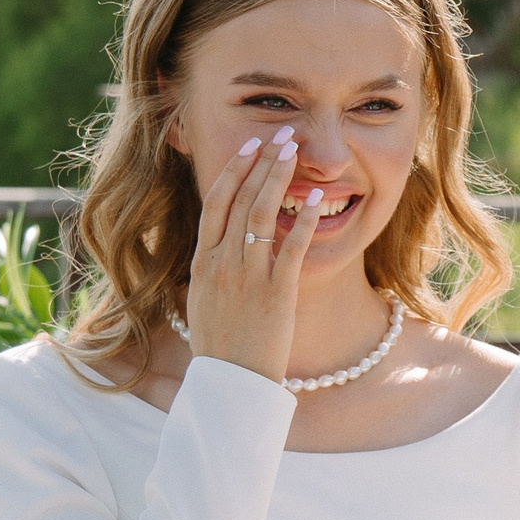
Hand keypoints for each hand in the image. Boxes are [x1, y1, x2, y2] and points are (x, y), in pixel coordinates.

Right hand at [182, 130, 322, 384]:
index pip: (215, 203)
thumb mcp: (203, 300)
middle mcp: (222, 264)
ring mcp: (248, 277)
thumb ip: (212, 268)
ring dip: (279, 178)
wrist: (230, 385)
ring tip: (294, 152)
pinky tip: (316, 198)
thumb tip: (221, 244)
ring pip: (262, 215)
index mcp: (202, 264)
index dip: (232, 170)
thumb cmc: (220, 346)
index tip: (249, 146)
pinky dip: (303, 219)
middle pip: (240, 200)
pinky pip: (290, 247)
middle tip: (281, 135)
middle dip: (261, 163)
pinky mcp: (277, 293)